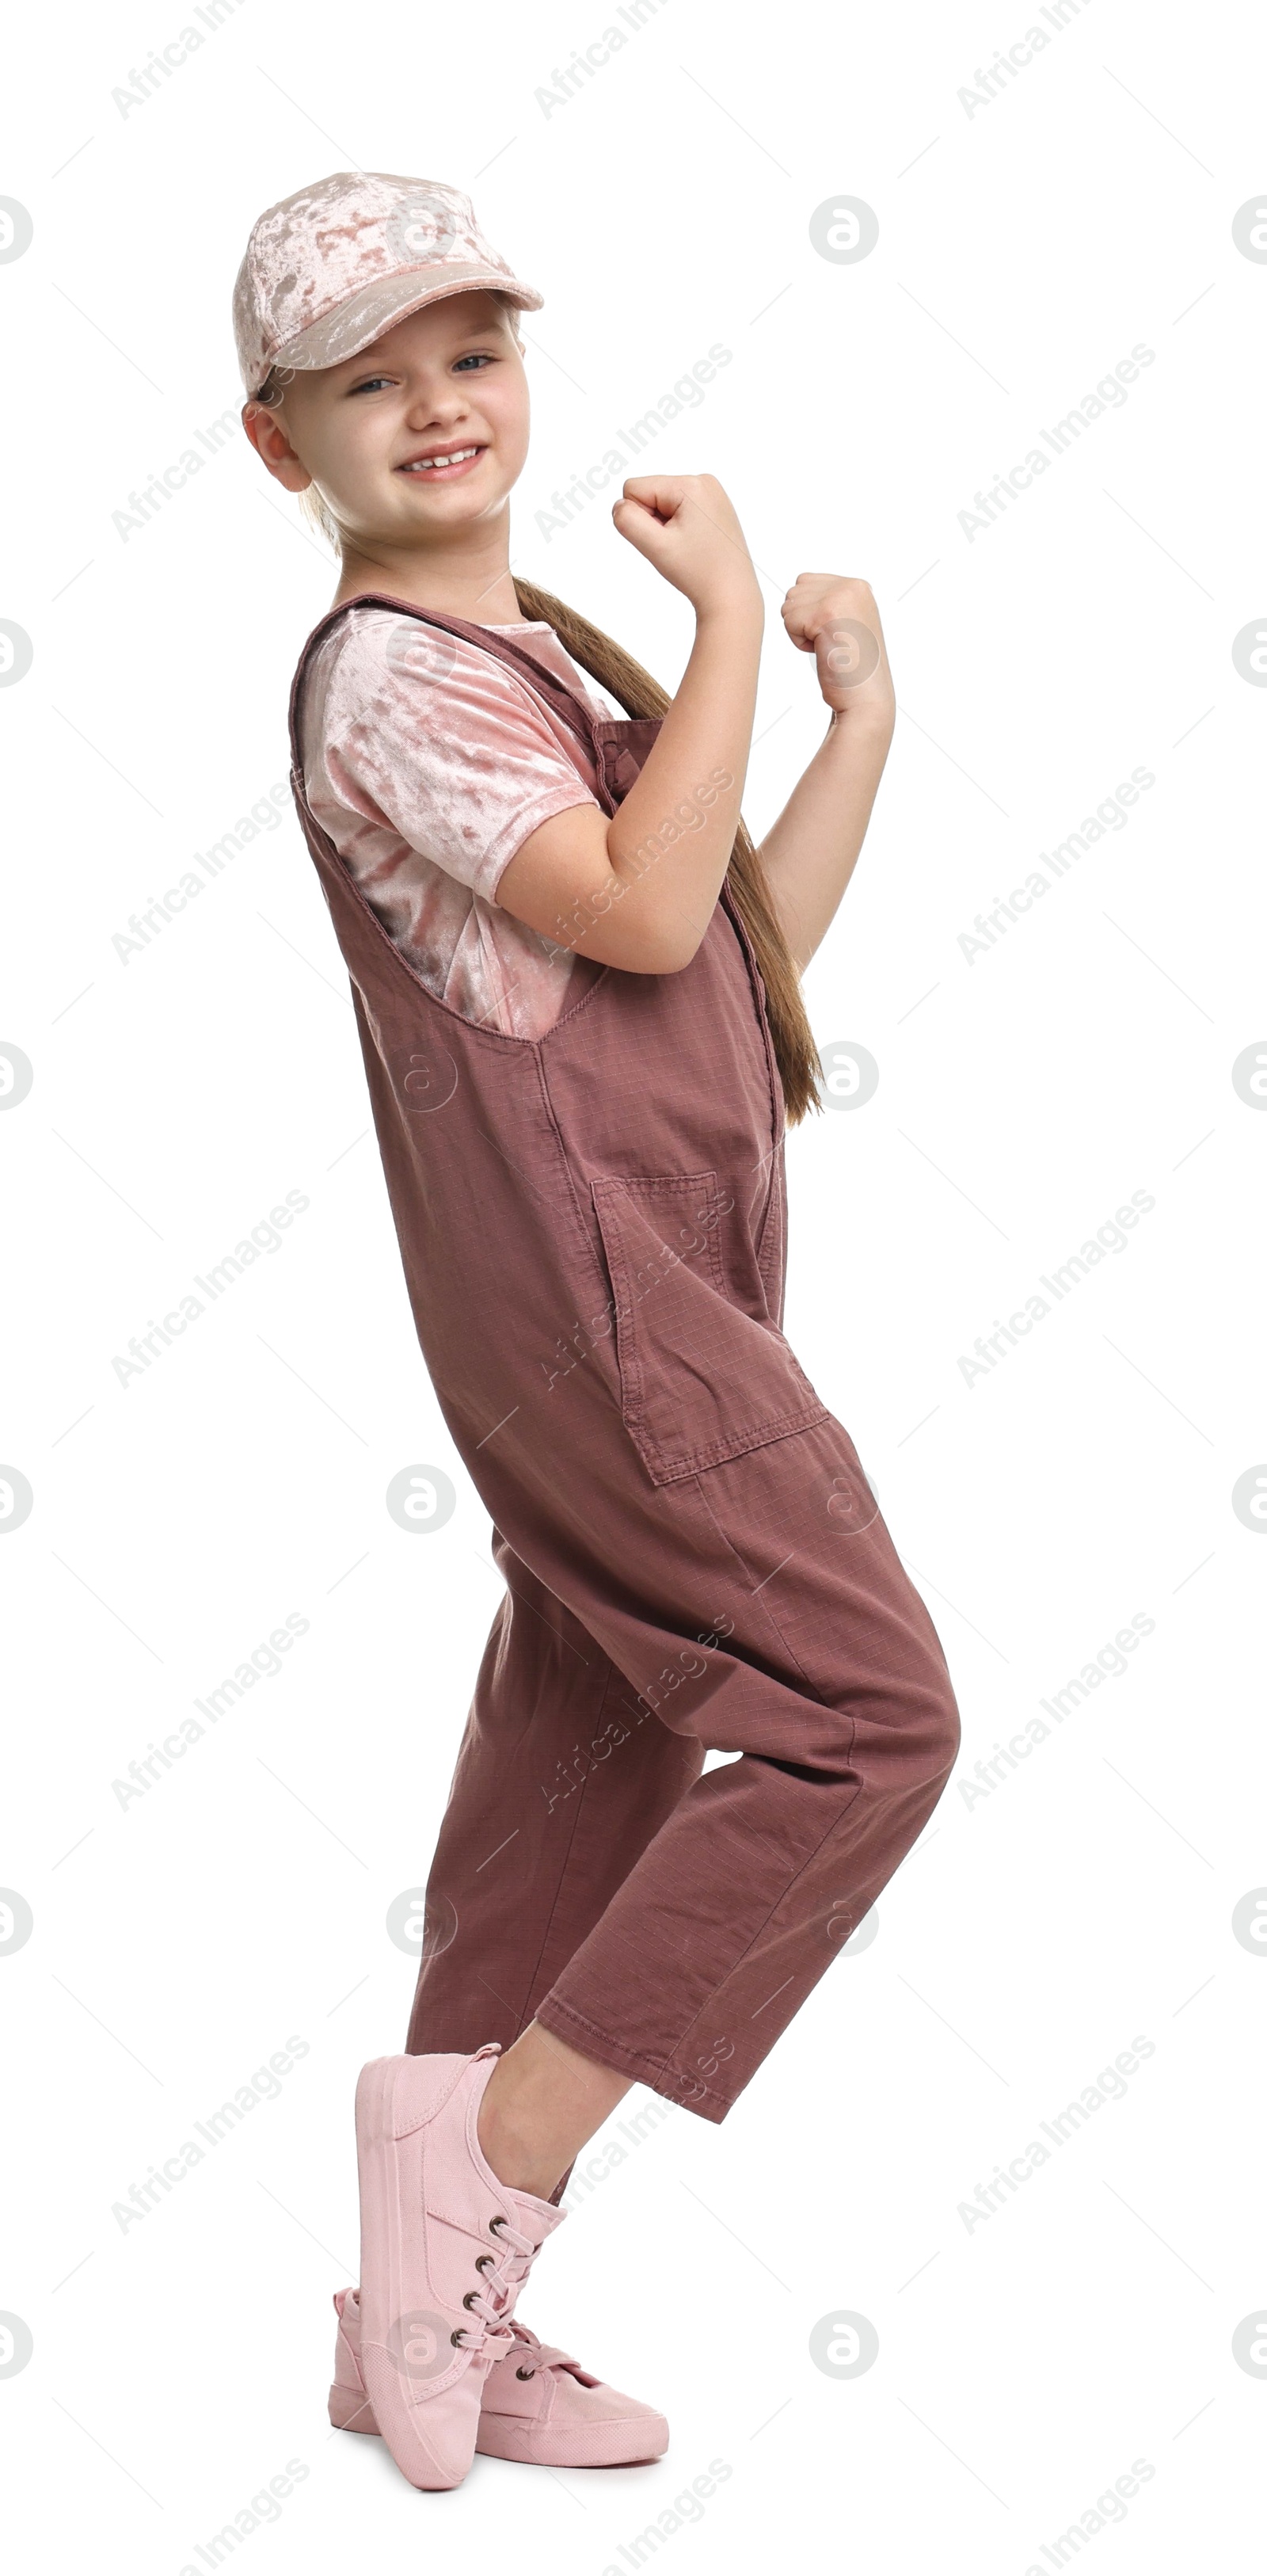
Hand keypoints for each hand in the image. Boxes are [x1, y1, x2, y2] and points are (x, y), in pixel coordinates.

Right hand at [612, 474, 761, 619]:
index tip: (665, 540)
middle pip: (650, 493)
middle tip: (678, 547)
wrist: (732, 595)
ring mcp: (712, 493)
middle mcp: (704, 481)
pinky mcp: (714, 506)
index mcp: (690, 484)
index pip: (634, 488)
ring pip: (663, 503)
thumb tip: (620, 505)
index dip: (640, 519)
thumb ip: (627, 521)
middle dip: (655, 522)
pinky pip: (679, 509)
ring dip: (667, 526)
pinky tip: (696, 544)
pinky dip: (680, 528)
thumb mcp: (655, 547)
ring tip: (688, 547)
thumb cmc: (699, 573)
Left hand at [780, 573, 894, 725]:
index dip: (809, 614)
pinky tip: (823, 652)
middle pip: (795, 591)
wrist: (865, 698)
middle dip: (803, 621)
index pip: (806, 582)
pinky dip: (799, 642)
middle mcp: (852, 586)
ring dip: (801, 631)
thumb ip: (827, 601)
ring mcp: (840, 597)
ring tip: (828, 647)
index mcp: (858, 586)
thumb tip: (795, 588)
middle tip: (829, 643)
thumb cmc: (852, 669)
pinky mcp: (826, 613)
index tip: (834, 635)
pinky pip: (789, 620)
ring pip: (790, 605)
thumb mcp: (845, 623)